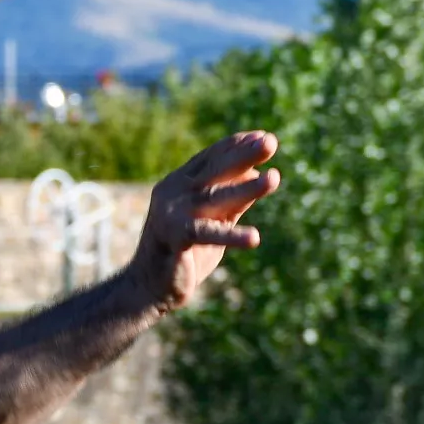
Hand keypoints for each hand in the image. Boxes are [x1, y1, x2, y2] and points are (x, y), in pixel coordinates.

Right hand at [130, 131, 279, 310]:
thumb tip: (259, 174)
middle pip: (215, 170)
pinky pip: (207, 234)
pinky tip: (254, 238)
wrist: (149, 286)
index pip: (213, 157)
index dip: (239, 146)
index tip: (265, 137)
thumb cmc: (184, 251)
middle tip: (271, 142)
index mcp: (181, 181)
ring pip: (215, 197)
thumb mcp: (214, 220)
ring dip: (246, 188)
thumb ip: (233, 199)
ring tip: (274, 179)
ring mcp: (172, 213)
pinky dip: (231, 235)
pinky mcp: (175, 238)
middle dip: (244, 155)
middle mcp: (174, 191)